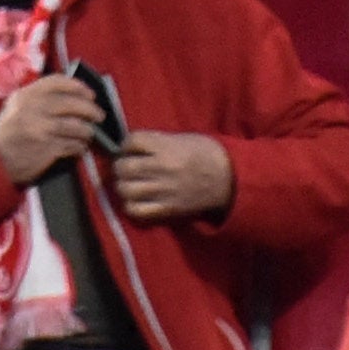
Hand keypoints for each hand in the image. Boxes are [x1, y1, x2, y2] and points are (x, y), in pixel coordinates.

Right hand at [0, 75, 110, 182]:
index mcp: (26, 95)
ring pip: (74, 126)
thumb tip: (73, 93)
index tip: (90, 94)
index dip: (78, 86)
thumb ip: (40, 96)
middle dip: (90, 109)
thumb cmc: (10, 130)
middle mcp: (33, 109)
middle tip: (99, 115)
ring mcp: (40, 129)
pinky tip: (80, 147)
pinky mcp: (45, 148)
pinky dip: (79, 146)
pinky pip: (70, 145)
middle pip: (71, 104)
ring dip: (87, 130)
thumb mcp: (17, 106)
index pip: (58, 82)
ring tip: (89, 133)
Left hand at [104, 132, 236, 224]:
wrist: (229, 179)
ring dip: (123, 186)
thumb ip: (156, 143)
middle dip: (119, 166)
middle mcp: (163, 168)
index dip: (126, 144)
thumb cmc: (205, 154)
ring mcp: (164, 190)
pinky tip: (136, 200)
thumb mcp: (182, 139)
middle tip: (125, 167)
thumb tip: (130, 147)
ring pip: (125, 190)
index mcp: (168, 147)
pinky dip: (131, 205)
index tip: (130, 148)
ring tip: (130, 184)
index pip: (132, 141)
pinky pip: (136, 210)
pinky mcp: (166, 209)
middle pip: (123, 167)